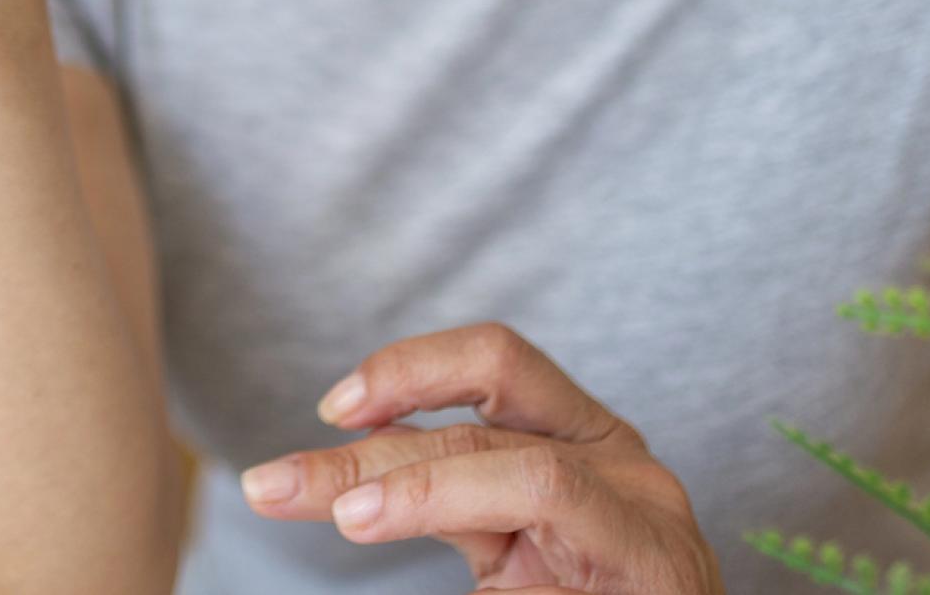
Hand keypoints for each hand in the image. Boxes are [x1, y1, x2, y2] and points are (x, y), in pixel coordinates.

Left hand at [238, 323, 723, 594]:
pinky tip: (428, 551)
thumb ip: (443, 495)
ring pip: (522, 471)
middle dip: (367, 454)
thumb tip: (333, 482)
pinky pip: (555, 537)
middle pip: (479, 430)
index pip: (495, 363)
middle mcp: (623, 464)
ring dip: (421, 488)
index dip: (408, 370)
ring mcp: (646, 516)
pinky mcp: (658, 566)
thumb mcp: (504, 539)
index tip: (331, 409)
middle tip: (271, 485)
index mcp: (585, 437)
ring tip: (345, 515)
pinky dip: (480, 536)